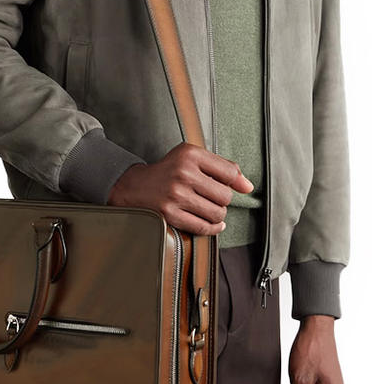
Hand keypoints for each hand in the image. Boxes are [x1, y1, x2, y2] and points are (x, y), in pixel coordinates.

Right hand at [107, 142, 252, 234]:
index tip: (239, 187)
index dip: (237, 182)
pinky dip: (212, 228)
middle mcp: (183, 173)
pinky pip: (202, 227)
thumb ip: (222, 167)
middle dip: (223, 200)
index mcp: (190, 154)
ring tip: (210, 209)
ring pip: (217, 213)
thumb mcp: (192, 157)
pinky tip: (212, 223)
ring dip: (217, 215)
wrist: (135, 186)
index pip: (229, 172)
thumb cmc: (169, 171)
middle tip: (214, 198)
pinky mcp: (170, 214)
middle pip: (225, 196)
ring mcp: (176, 195)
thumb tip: (248, 186)